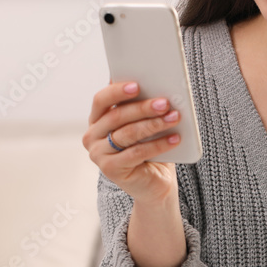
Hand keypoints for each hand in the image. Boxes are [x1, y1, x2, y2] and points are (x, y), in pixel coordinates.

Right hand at [82, 81, 181, 204]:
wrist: (153, 181)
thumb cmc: (148, 146)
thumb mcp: (143, 123)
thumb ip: (141, 107)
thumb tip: (156, 88)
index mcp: (96, 119)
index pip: (101, 100)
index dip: (117, 91)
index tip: (137, 85)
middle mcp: (92, 135)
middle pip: (117, 116)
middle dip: (143, 108)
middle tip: (165, 102)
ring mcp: (98, 154)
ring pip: (128, 134)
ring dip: (154, 124)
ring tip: (174, 118)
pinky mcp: (110, 169)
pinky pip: (137, 153)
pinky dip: (158, 145)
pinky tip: (174, 138)